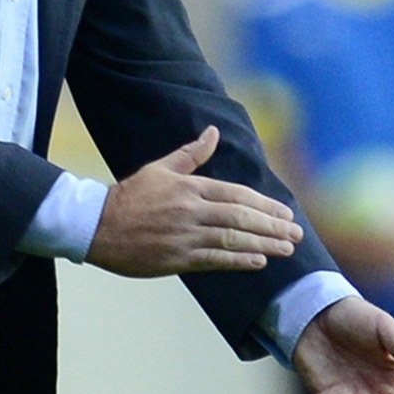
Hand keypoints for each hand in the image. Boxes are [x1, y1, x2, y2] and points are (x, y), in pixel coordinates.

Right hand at [88, 125, 301, 277]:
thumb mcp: (160, 168)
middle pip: (240, 218)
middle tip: (296, 234)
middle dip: (272, 226)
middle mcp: (191, 212)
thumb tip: (213, 132)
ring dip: (263, 245)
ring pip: (232, 240)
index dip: (265, 205)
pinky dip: (238, 261)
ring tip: (286, 249)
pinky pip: (214, 260)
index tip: (286, 213)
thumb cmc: (130, 197)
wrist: (97, 227)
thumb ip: (191, 154)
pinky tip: (258, 261)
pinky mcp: (176, 259)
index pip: (237, 195)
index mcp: (190, 188)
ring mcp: (184, 237)